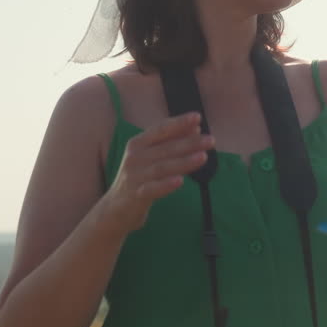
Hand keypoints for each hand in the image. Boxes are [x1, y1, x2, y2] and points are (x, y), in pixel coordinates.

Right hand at [101, 112, 213, 234]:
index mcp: (138, 143)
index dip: (179, 123)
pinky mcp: (136, 195)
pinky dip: (166, 185)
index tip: (198, 117)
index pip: (161, 129)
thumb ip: (172, 142)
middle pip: (166, 148)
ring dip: (184, 161)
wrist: (115, 209)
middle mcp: (135, 157)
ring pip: (162, 167)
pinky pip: (153, 189)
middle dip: (189, 143)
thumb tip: (196, 128)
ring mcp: (134, 176)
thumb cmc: (139, 178)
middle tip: (211, 140)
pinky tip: (181, 181)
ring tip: (203, 157)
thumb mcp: (151, 157)